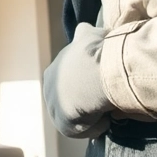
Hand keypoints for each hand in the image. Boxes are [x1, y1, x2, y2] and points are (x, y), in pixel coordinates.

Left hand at [43, 22, 112, 137]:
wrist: (91, 74)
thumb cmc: (92, 53)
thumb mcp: (88, 35)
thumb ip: (84, 34)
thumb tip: (83, 28)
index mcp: (53, 71)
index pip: (68, 79)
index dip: (84, 80)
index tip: (98, 79)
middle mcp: (49, 89)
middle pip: (70, 97)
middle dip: (85, 97)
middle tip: (104, 95)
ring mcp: (54, 109)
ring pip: (76, 112)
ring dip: (91, 111)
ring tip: (107, 106)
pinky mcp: (63, 126)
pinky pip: (84, 127)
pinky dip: (96, 124)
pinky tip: (106, 116)